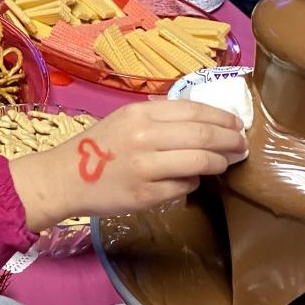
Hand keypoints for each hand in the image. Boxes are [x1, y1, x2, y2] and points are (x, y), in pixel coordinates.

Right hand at [9, 100, 246, 230]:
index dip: (222, 118)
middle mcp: (143, 136)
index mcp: (139, 113)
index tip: (236, 125)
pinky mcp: (146, 194)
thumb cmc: (95, 148)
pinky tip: (191, 179)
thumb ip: (157, 116)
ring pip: (199, 161)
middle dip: (230, 140)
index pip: (194, 110)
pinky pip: (184, 186)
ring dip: (219, 163)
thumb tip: (200, 120)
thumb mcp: (123, 119)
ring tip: (225, 164)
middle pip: (203, 135)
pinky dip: (194, 181)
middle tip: (241, 146)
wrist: (63, 178)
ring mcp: (145, 167)